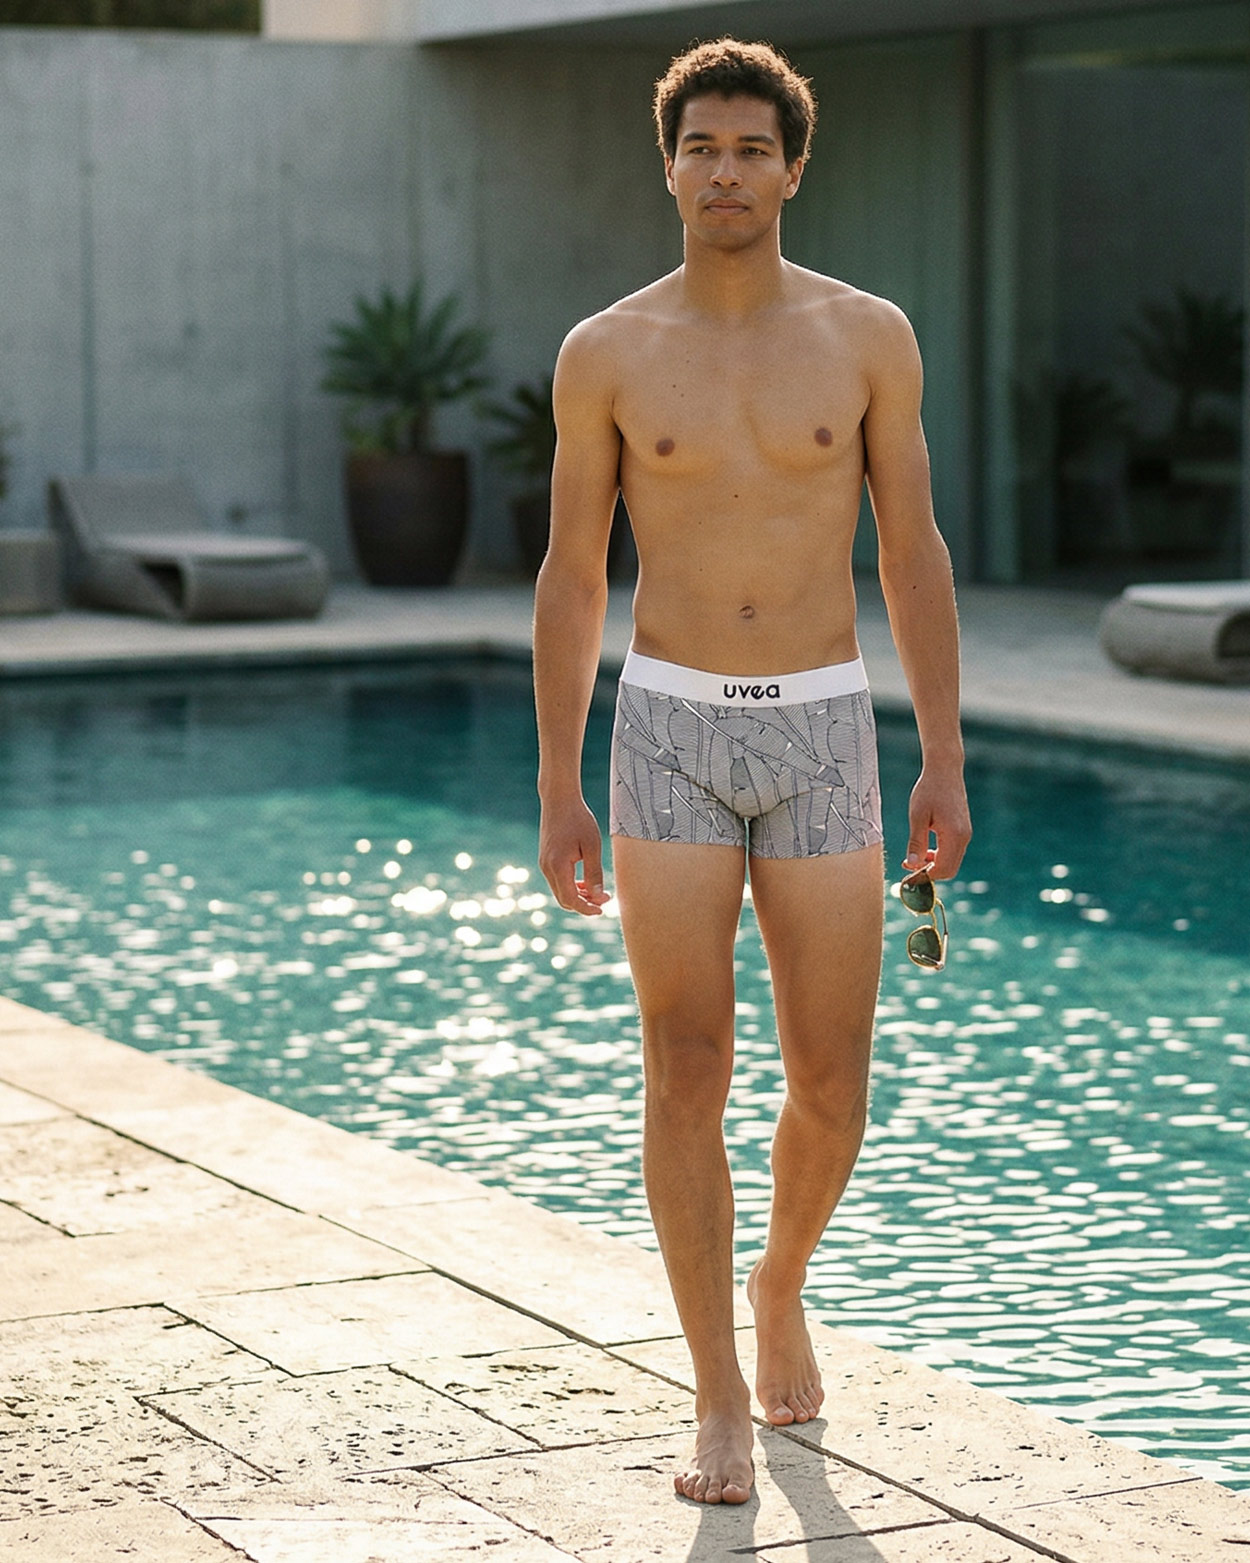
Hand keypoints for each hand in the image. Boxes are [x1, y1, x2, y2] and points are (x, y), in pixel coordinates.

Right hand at [538, 796, 610, 916]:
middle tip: (604, 900)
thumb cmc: (578, 819)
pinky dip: (572, 886)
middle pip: (564, 899)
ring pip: (561, 891)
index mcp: (558, 866)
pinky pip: (558, 881)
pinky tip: (585, 881)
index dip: (587, 909)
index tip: (602, 910)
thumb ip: (594, 873)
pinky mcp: (546, 860)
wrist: (559, 800)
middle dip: (584, 904)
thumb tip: (598, 896)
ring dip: (578, 895)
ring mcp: (544, 864)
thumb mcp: (592, 846)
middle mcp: (547, 868)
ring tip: (598, 891)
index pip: (571, 899)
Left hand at [903, 764, 970, 881]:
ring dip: (933, 864)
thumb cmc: (929, 790)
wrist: (944, 770)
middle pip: (949, 869)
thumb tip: (913, 864)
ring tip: (913, 859)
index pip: (942, 869)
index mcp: (954, 835)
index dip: (925, 877)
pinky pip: (952, 851)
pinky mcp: (963, 830)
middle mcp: (964, 837)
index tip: (908, 878)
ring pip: (951, 861)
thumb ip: (916, 842)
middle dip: (930, 873)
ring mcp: (965, 834)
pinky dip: (939, 856)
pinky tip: (924, 849)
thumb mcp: (917, 816)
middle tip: (908, 868)